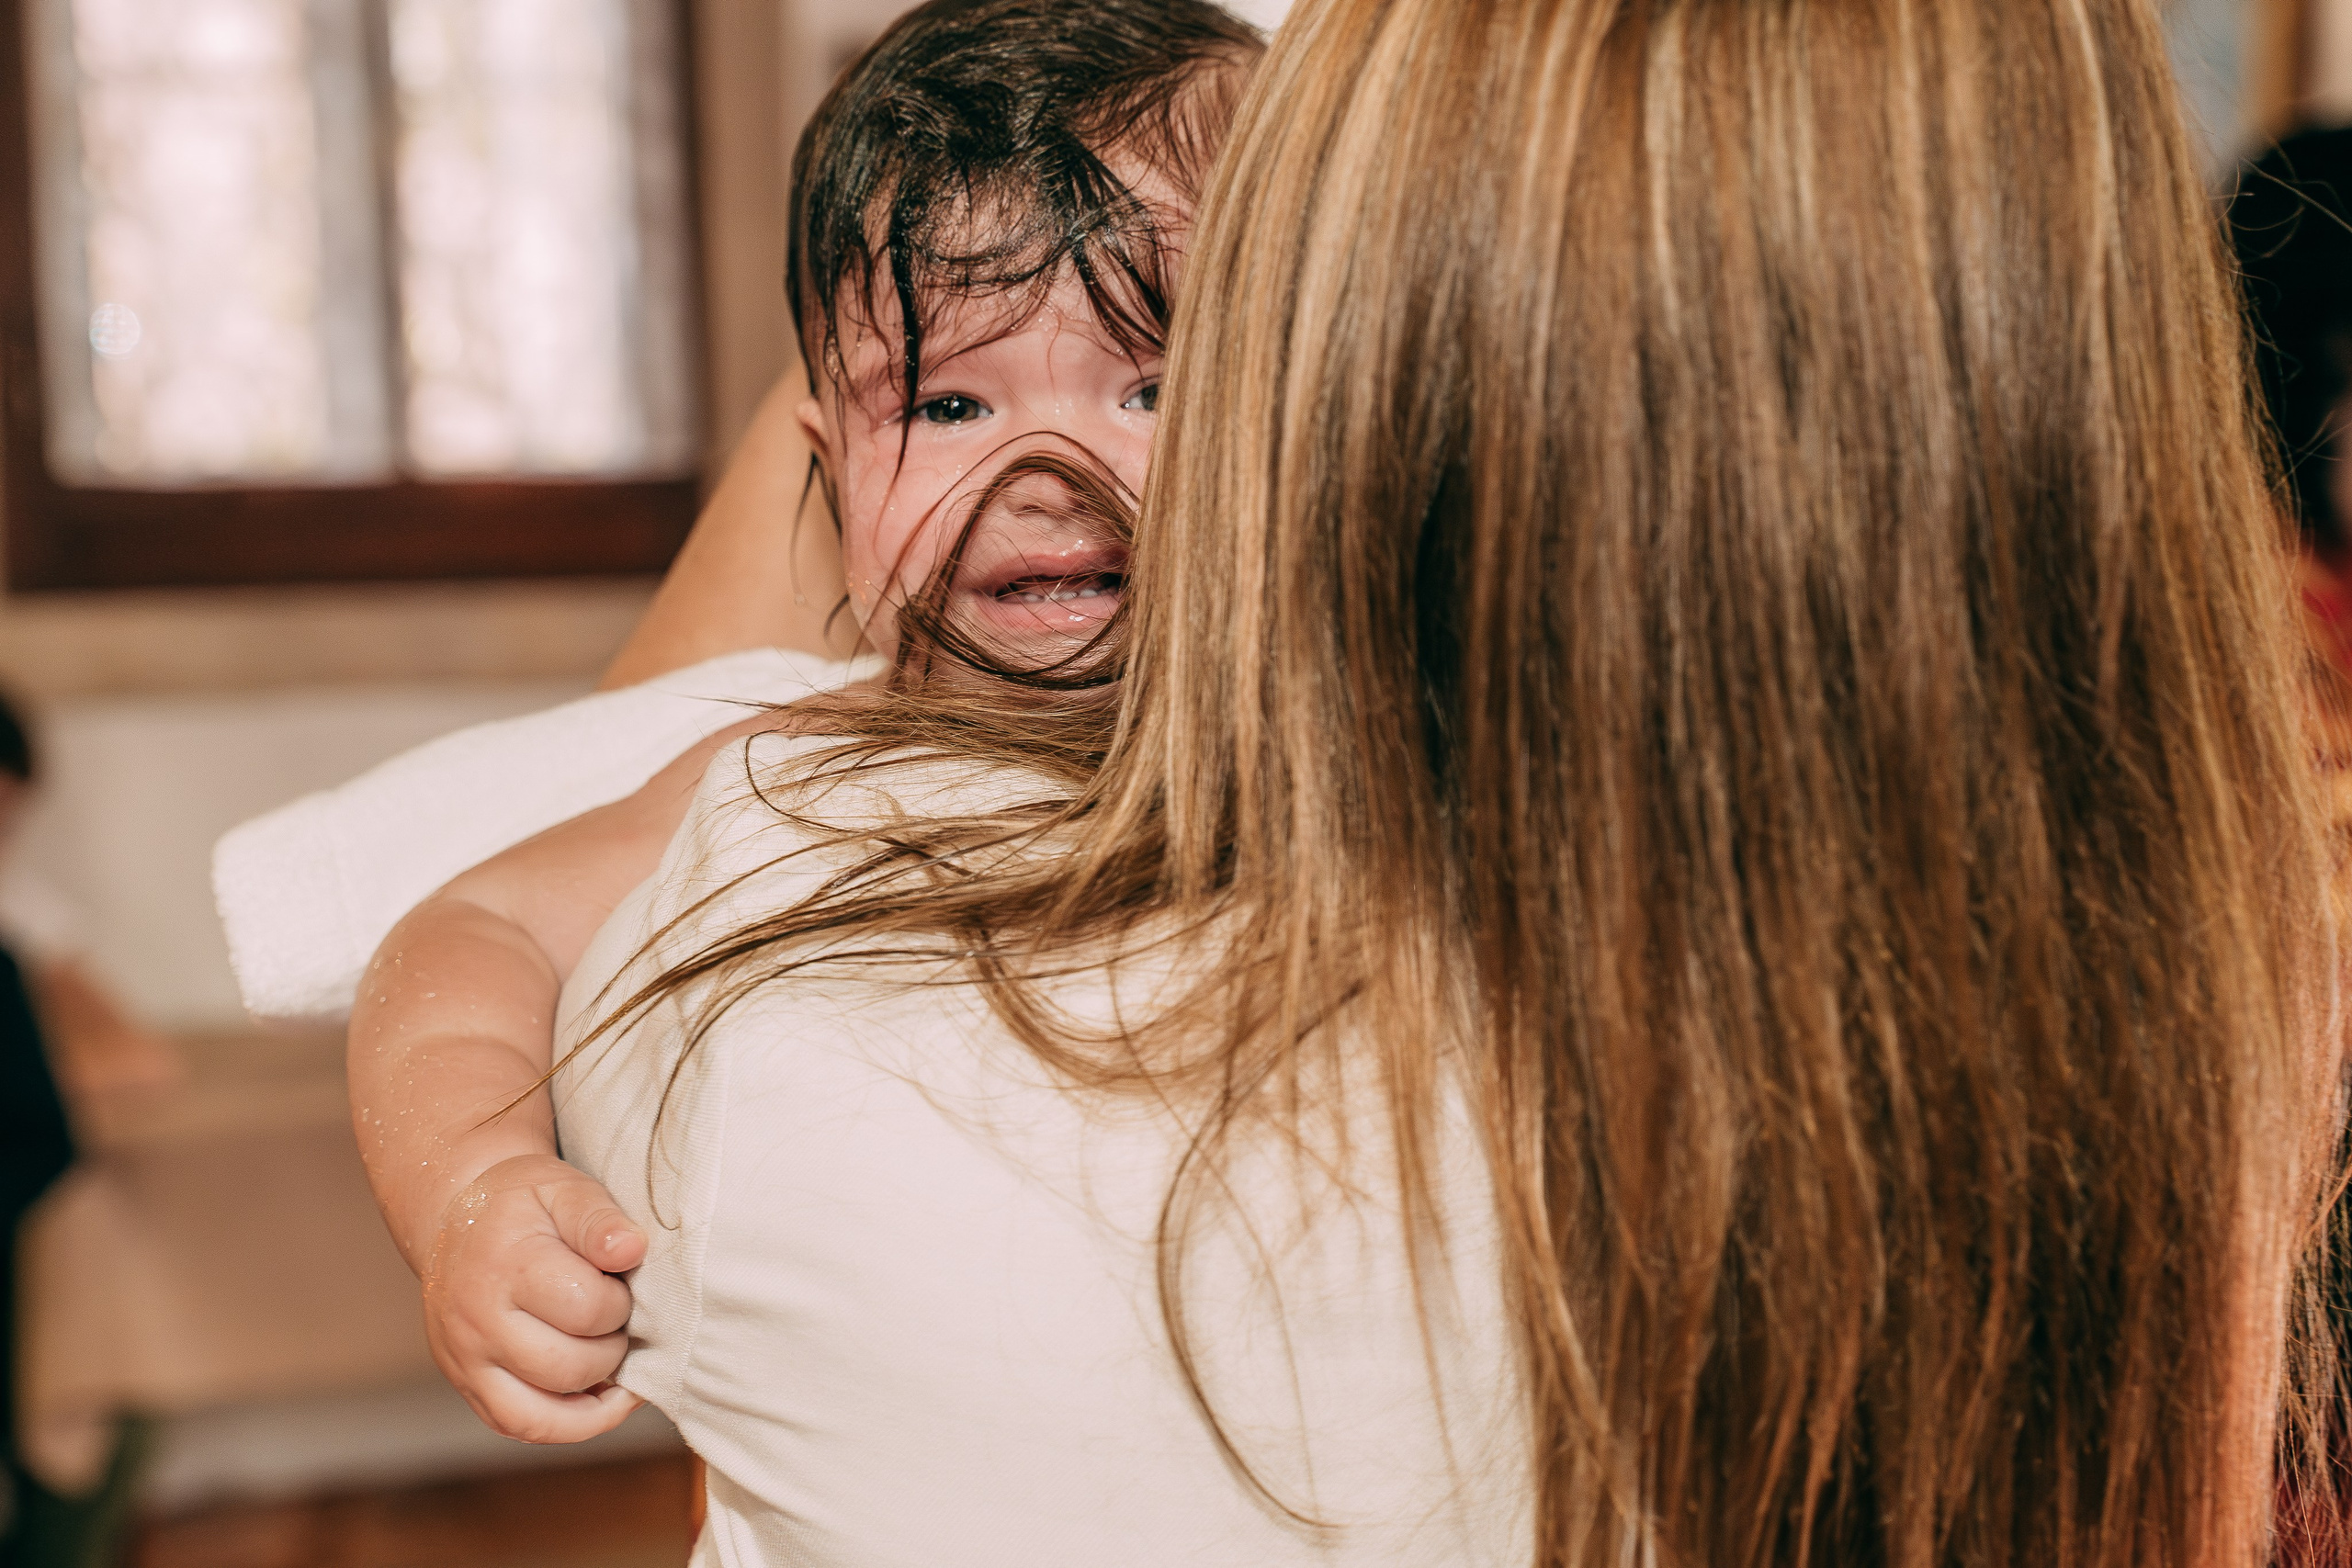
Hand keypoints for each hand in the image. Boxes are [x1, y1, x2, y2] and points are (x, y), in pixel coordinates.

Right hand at [421, 1153, 648, 1442]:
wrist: (457, 1220)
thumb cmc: (521, 1205)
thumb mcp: (563, 1189)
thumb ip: (599, 1219)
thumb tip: (631, 1250)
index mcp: (505, 1266)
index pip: (587, 1309)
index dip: (619, 1300)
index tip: (617, 1281)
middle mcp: (476, 1322)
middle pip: (568, 1367)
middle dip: (611, 1347)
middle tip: (614, 1316)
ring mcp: (464, 1361)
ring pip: (541, 1416)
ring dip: (594, 1396)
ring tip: (612, 1361)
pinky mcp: (465, 1385)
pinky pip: (518, 1427)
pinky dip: (567, 1423)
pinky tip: (596, 1395)